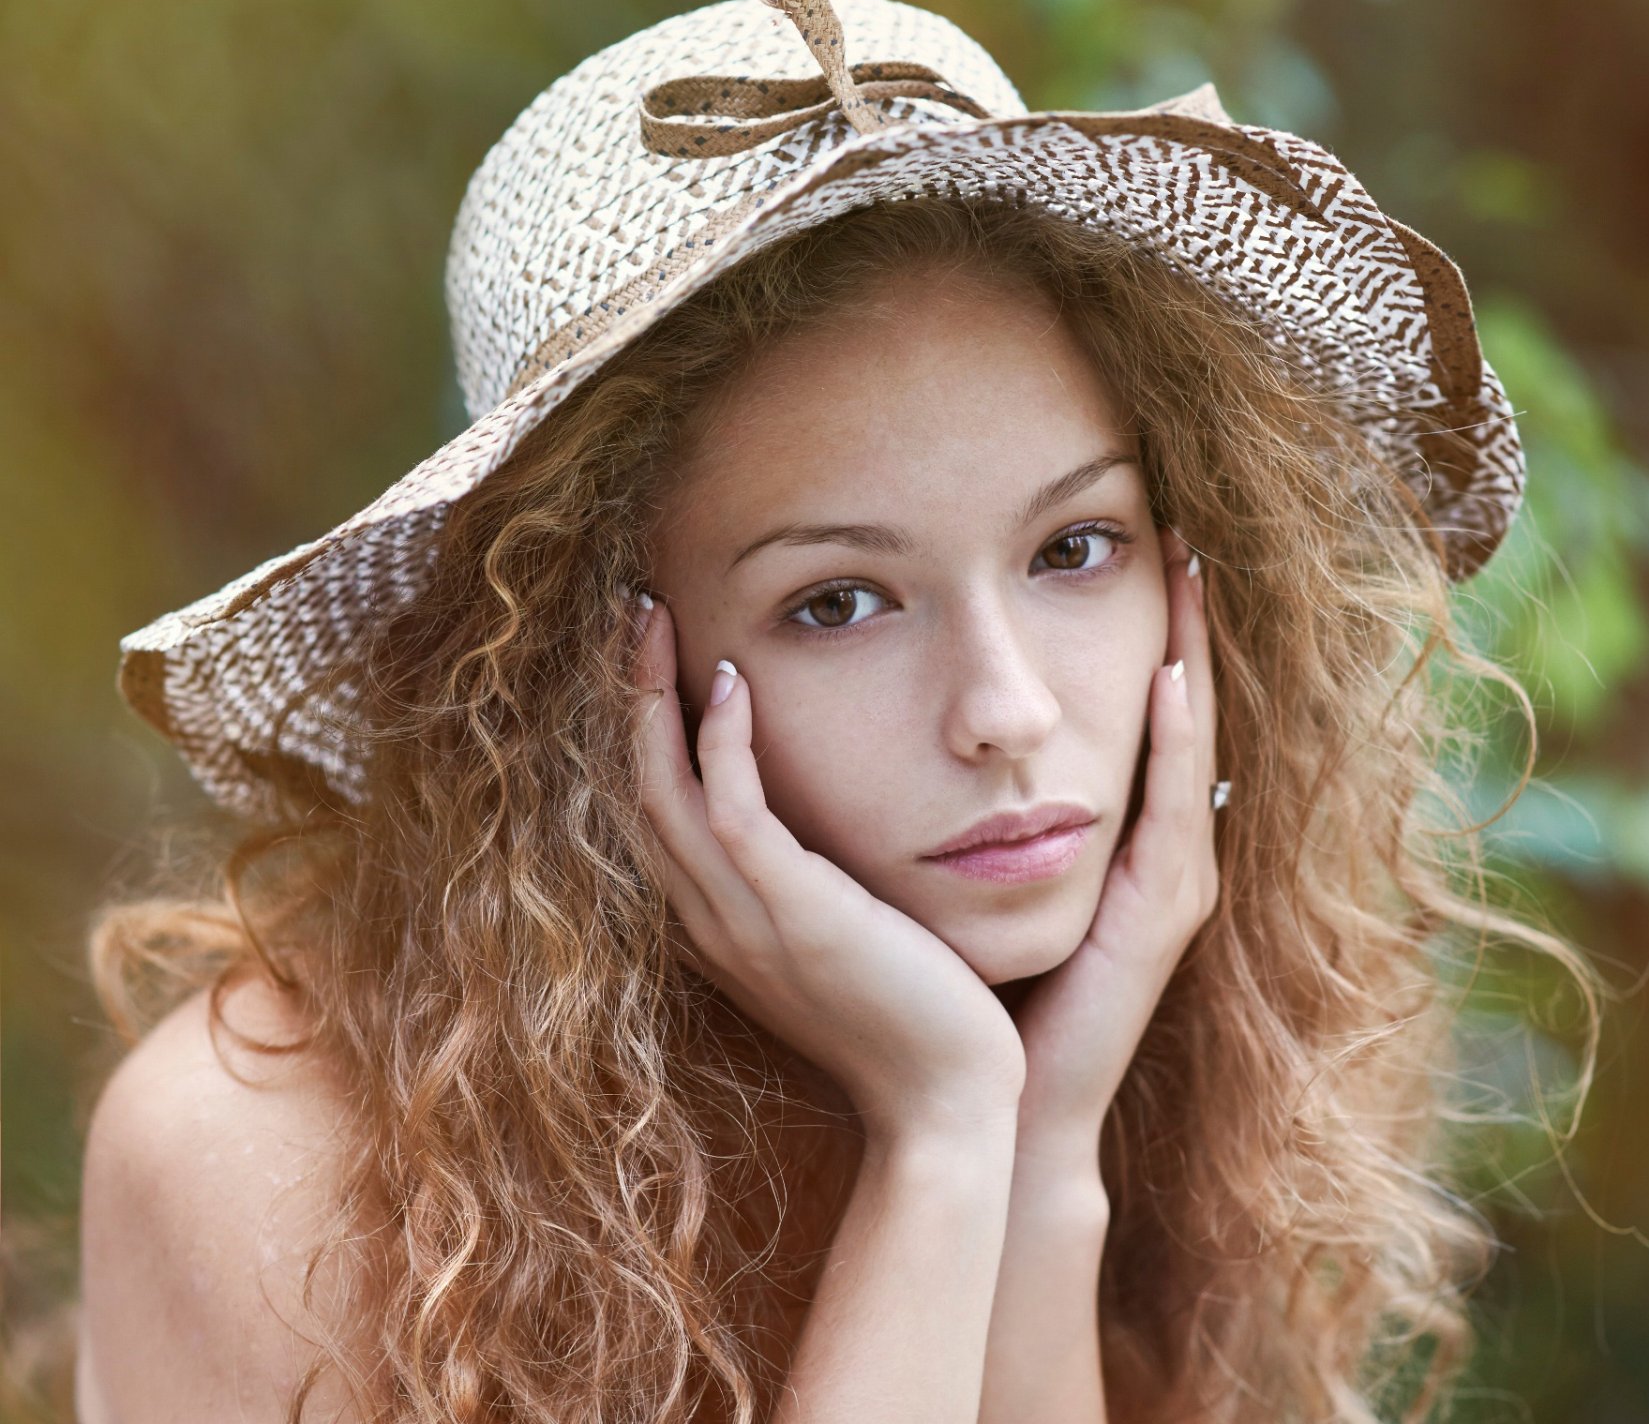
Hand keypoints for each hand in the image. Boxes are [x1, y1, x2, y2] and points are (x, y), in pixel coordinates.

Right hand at [628, 596, 1026, 1138]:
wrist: (948, 1104)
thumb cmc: (916, 1023)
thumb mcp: (848, 945)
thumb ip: (815, 892)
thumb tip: (821, 839)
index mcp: (721, 930)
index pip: (656, 816)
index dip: (643, 735)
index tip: (657, 661)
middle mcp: (712, 923)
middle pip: (639, 790)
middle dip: (631, 696)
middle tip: (637, 613)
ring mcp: (744, 921)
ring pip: (664, 791)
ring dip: (652, 697)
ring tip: (655, 618)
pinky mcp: (793, 913)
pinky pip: (731, 811)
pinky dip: (717, 743)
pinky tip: (727, 682)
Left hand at [1005, 526, 1221, 1163]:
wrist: (990, 1104)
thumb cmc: (973, 995)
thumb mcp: (974, 882)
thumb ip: (971, 813)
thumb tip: (920, 734)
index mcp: (1118, 847)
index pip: (1143, 721)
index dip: (1150, 641)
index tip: (1141, 558)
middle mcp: (1158, 857)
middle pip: (1182, 718)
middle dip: (1186, 629)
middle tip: (1184, 539)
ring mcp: (1170, 886)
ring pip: (1190, 747)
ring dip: (1194, 658)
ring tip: (1188, 575)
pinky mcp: (1158, 916)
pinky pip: (1171, 809)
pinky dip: (1175, 740)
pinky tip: (1170, 676)